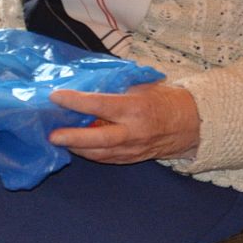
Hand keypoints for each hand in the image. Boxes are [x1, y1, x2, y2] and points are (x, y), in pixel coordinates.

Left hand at [48, 83, 200, 163]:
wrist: (191, 124)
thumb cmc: (165, 99)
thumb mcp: (142, 85)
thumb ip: (116, 87)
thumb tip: (87, 82)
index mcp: (135, 108)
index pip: (100, 104)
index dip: (76, 101)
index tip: (56, 96)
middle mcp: (133, 132)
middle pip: (97, 140)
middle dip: (72, 138)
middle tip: (51, 135)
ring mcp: (132, 149)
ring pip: (98, 153)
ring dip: (76, 147)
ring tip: (57, 139)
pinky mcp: (131, 159)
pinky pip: (105, 158)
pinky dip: (88, 153)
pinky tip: (75, 147)